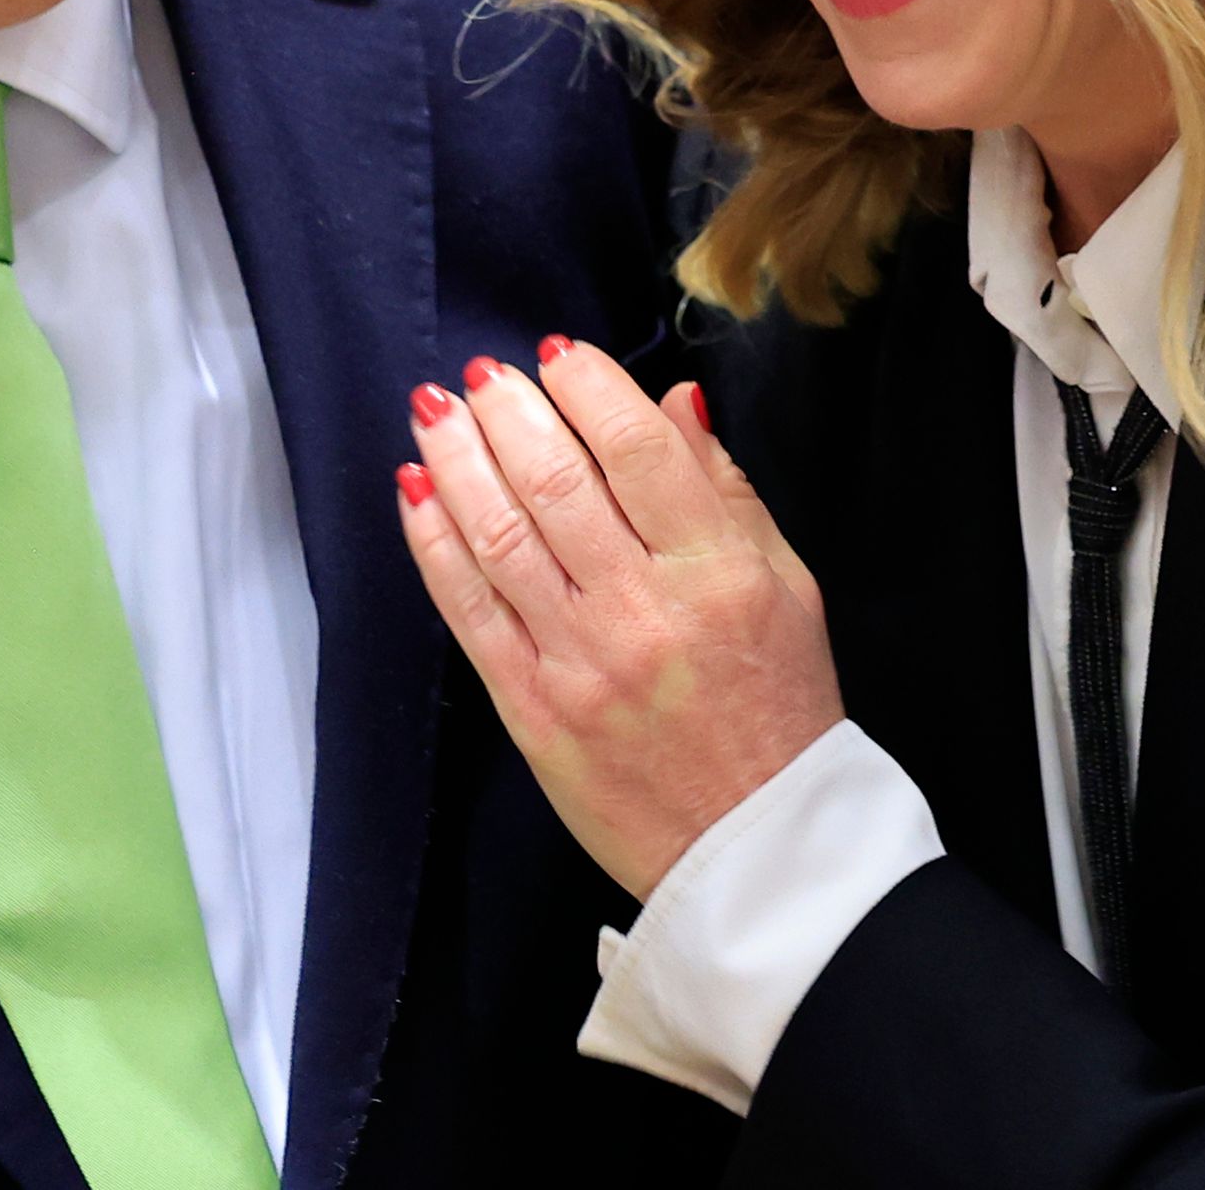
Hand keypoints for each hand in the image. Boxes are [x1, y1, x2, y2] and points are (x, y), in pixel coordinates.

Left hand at [395, 338, 842, 897]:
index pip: (638, 449)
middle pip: (555, 481)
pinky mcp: (532, 710)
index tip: (557, 355)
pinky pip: (469, 610)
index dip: (588, 386)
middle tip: (482, 375)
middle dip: (507, 412)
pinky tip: (416, 493)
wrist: (755, 848)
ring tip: (434, 411)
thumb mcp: (788, 588)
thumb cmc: (778, 710)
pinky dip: (434, 543)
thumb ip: (726, 491)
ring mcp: (580, 662)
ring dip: (455, 461)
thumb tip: (674, 404)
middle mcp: (643, 612)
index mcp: (717, 573)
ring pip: (499, 535)